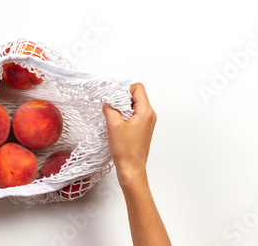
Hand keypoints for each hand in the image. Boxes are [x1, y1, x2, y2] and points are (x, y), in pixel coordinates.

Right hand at [103, 83, 170, 245]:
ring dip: (121, 108)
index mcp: (146, 112)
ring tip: (113, 118)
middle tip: (111, 108)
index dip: (124, 89)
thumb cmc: (126, 151)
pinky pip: (133, 115)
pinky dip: (123, 116)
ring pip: (133, 106)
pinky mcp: (142, 129)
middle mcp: (149, 115)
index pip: (138, 88)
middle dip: (121, 99)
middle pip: (136, 96)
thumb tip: (108, 102)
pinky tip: (116, 125)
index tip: (113, 97)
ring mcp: (146, 122)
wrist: (131, 169)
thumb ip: (110, 109)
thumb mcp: (113, 125)